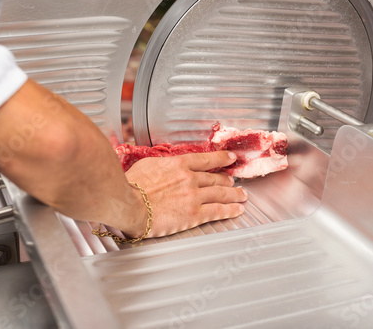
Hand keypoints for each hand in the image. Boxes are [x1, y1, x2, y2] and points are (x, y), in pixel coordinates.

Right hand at [122, 151, 247, 237]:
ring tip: (242, 195)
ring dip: (234, 194)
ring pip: (220, 193)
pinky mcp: (194, 214)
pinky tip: (237, 210)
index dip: (220, 159)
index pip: (205, 159)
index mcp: (178, 164)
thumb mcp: (146, 165)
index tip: (229, 158)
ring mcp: (194, 196)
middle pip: (215, 177)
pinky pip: (217, 210)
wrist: (130, 203)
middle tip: (234, 181)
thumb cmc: (131, 185)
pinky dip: (230, 210)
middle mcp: (190, 178)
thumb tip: (162, 166)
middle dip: (227, 179)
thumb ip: (161, 165)